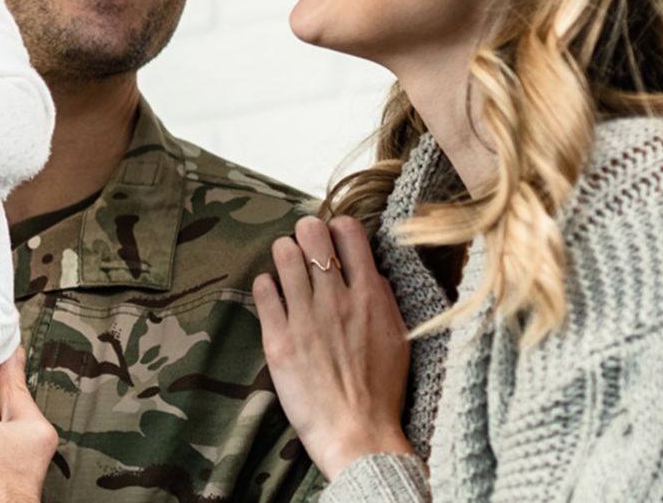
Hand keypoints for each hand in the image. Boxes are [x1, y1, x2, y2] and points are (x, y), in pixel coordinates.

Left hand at [253, 215, 414, 478]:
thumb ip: (383, 300)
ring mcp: (305, 317)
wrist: (359, 435)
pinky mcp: (278, 339)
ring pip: (284, 255)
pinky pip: (263, 290)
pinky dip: (266, 284)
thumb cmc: (382, 392)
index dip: (338, 228)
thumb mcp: (398, 338)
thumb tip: (370, 273)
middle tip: (305, 246)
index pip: (349, 233)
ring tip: (287, 266)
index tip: (334, 239)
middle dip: (307, 233)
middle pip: (312, 234)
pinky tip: (273, 293)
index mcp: (370, 296)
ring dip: (284, 254)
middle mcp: (336, 299)